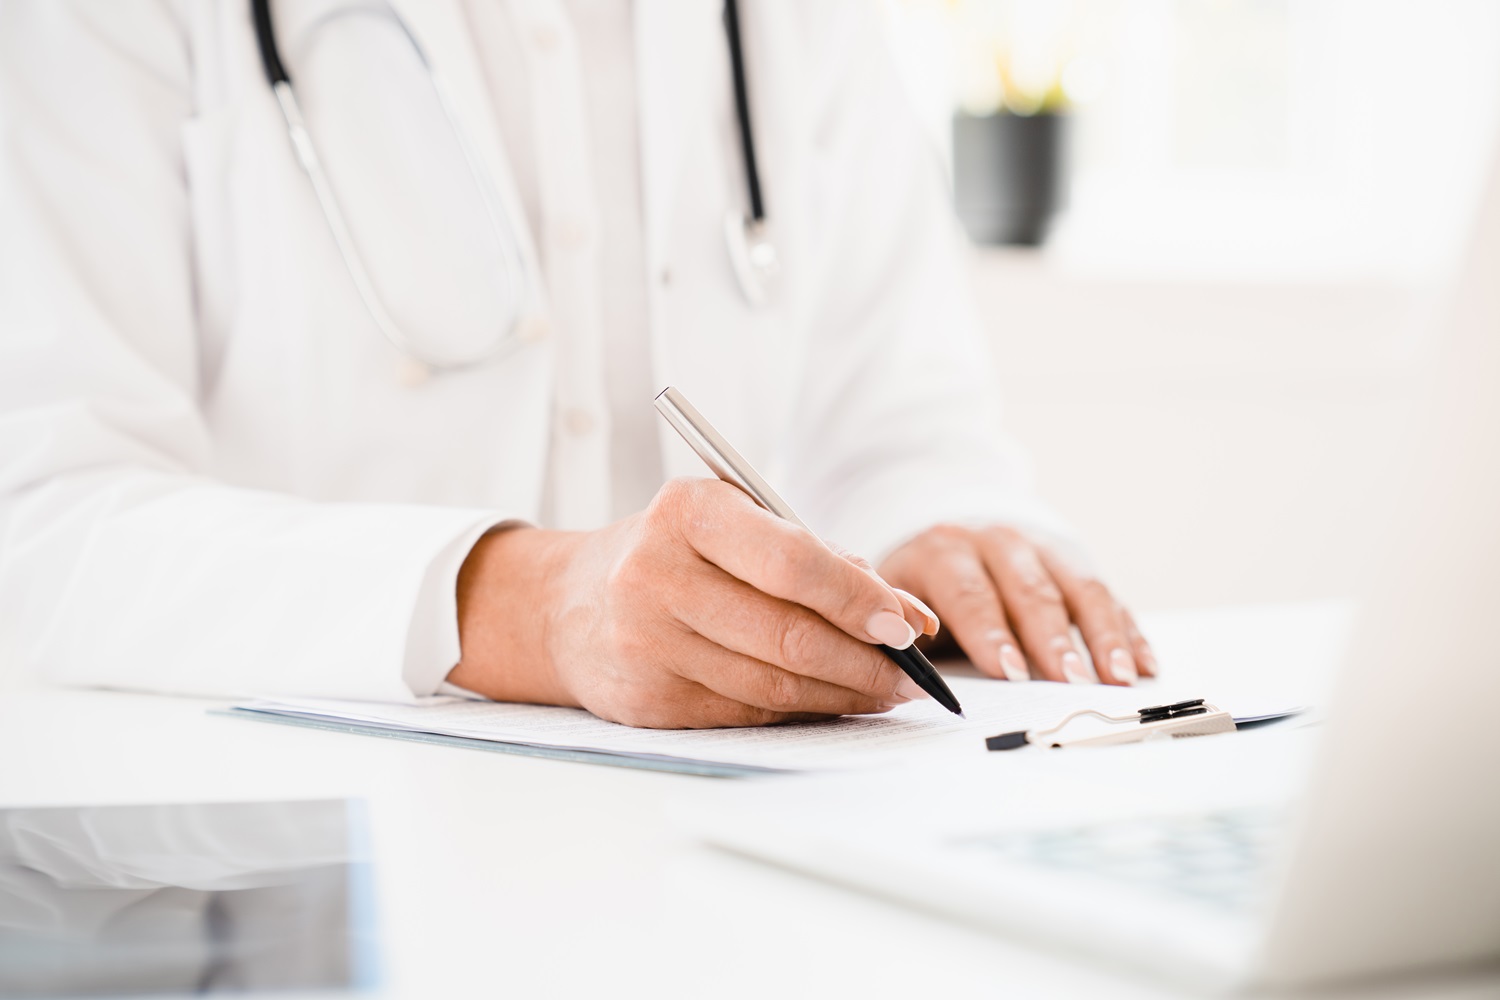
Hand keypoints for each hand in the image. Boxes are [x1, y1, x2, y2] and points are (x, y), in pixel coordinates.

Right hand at [449, 478, 938, 728]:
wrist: (569, 604)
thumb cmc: (677, 556)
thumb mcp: (736, 526)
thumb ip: (820, 558)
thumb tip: (907, 618)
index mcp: (688, 511)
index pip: (792, 562)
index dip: (859, 600)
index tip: (908, 626)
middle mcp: (655, 573)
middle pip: (787, 633)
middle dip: (864, 661)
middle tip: (911, 674)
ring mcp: (645, 642)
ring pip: (771, 685)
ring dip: (841, 694)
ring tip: (882, 692)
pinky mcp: (645, 699)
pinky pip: (745, 714)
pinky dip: (798, 712)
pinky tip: (828, 702)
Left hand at [878, 525, 1154, 684]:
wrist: (947, 533)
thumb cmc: (917, 586)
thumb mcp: (893, 599)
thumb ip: (900, 630)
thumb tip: (912, 675)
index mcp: (944, 550)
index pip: (969, 591)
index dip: (990, 632)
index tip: (1008, 671)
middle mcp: (998, 542)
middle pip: (1030, 591)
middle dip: (1052, 640)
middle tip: (1070, 683)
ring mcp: (1042, 549)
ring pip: (1079, 588)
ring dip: (1102, 636)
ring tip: (1119, 677)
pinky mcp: (1075, 565)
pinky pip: (1108, 596)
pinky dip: (1128, 631)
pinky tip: (1143, 664)